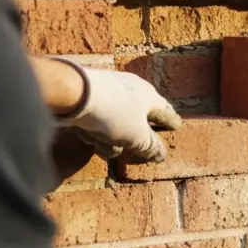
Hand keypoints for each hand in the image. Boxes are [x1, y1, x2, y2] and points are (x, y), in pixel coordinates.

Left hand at [60, 65, 181, 162]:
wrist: (72, 93)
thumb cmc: (114, 113)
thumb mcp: (138, 137)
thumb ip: (151, 147)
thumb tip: (162, 155)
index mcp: (150, 97)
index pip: (167, 112)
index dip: (171, 123)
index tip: (175, 127)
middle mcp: (132, 92)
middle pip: (137, 124)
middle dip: (128, 141)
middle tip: (124, 147)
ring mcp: (110, 94)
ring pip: (115, 126)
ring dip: (107, 139)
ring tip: (98, 141)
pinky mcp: (90, 98)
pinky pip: (97, 121)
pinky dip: (92, 130)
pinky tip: (85, 132)